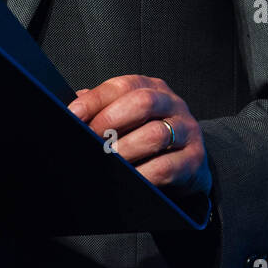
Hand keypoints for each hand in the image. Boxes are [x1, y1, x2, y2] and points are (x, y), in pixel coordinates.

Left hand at [67, 74, 211, 197]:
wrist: (189, 164)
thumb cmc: (149, 136)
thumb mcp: (129, 117)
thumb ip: (102, 109)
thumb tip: (73, 109)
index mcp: (152, 87)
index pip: (122, 85)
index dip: (95, 100)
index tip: (72, 115)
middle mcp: (172, 103)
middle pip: (143, 102)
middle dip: (111, 121)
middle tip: (89, 141)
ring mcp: (187, 130)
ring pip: (156, 134)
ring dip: (126, 150)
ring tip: (106, 163)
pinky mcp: (194, 159)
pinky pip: (168, 167)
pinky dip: (145, 175)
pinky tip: (129, 181)